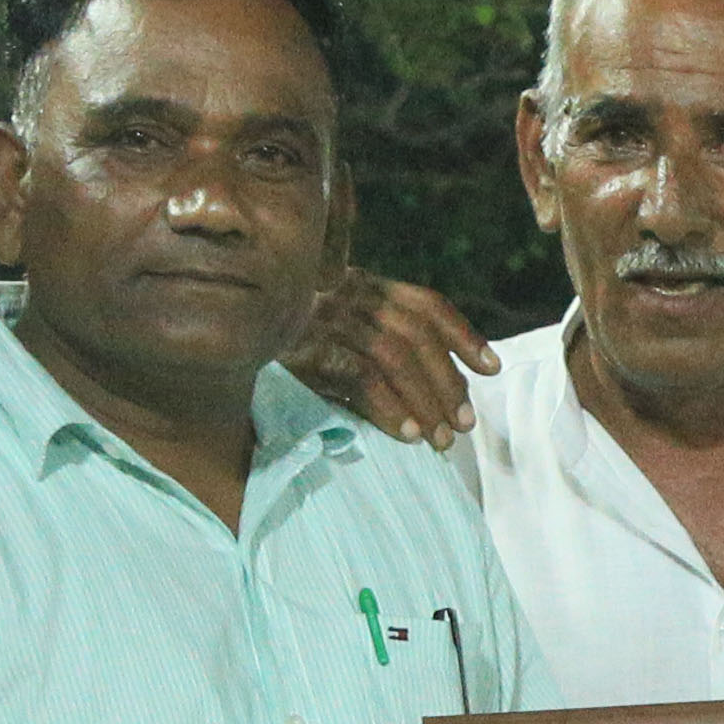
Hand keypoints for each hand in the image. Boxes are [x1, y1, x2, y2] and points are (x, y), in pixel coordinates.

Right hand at [284, 276, 499, 447]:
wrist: (230, 325)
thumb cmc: (291, 334)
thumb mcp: (338, 321)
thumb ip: (381, 334)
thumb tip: (442, 382)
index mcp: (366, 284)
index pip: (427, 304)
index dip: (465, 336)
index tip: (493, 368)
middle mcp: (351, 294)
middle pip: (417, 336)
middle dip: (448, 382)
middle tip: (465, 424)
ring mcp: (328, 318)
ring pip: (394, 357)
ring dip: (425, 402)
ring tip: (441, 439)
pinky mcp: (306, 349)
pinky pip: (360, 377)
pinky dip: (388, 407)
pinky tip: (407, 434)